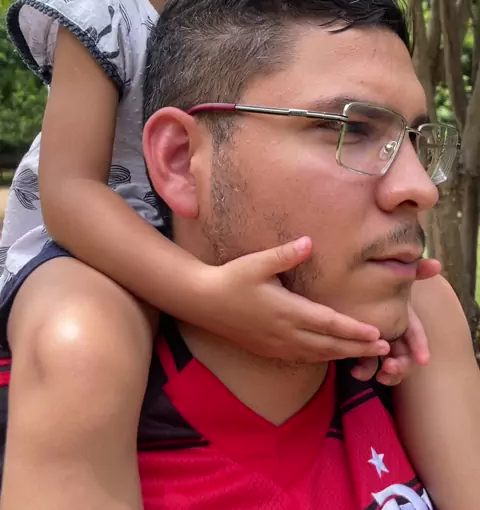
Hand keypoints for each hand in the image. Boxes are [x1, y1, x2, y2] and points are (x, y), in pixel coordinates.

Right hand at [196, 237, 390, 362]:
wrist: (204, 302)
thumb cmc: (232, 279)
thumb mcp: (257, 262)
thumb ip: (285, 254)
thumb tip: (309, 242)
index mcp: (287, 311)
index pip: (329, 324)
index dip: (355, 330)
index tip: (378, 333)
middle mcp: (285, 333)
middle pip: (329, 345)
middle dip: (358, 347)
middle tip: (386, 348)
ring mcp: (277, 345)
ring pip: (318, 355)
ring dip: (344, 355)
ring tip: (367, 354)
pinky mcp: (269, 349)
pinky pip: (303, 358)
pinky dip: (323, 358)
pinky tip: (333, 355)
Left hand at [350, 257, 441, 384]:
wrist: (343, 282)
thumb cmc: (372, 278)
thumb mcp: (393, 274)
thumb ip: (414, 269)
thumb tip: (436, 264)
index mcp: (403, 317)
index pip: (416, 333)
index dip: (420, 346)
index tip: (423, 359)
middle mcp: (393, 332)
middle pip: (403, 354)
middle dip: (401, 365)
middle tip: (390, 368)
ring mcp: (377, 341)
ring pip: (387, 363)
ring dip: (386, 373)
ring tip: (376, 376)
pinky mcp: (359, 345)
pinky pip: (365, 363)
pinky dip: (364, 370)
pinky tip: (354, 370)